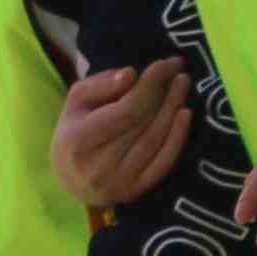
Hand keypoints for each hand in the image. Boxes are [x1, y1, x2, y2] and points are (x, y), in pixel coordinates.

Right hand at [51, 57, 193, 209]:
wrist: (71, 179)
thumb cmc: (74, 132)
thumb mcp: (77, 102)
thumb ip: (100, 85)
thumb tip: (131, 74)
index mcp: (80, 139)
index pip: (126, 110)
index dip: (149, 85)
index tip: (164, 64)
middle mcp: (99, 165)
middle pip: (143, 123)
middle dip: (164, 92)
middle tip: (178, 68)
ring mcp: (119, 182)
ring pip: (155, 139)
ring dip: (173, 109)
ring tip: (182, 84)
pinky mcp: (135, 192)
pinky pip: (163, 162)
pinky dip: (177, 137)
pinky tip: (185, 114)